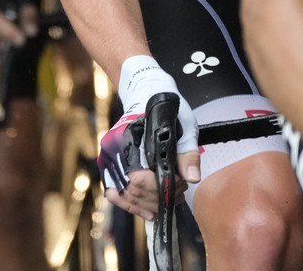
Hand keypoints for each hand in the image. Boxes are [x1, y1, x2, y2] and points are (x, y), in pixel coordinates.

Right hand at [103, 56, 200, 212]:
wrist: (146, 92)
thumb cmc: (167, 109)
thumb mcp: (184, 127)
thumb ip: (187, 154)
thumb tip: (193, 178)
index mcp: (132, 138)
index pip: (140, 179)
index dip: (162, 189)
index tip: (181, 185)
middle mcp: (115, 148)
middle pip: (133, 190)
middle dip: (159, 198)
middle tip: (179, 193)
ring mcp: (109, 156)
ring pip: (124, 195)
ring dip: (147, 204)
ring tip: (167, 203)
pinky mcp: (109, 162)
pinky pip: (115, 191)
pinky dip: (130, 205)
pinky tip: (148, 211)